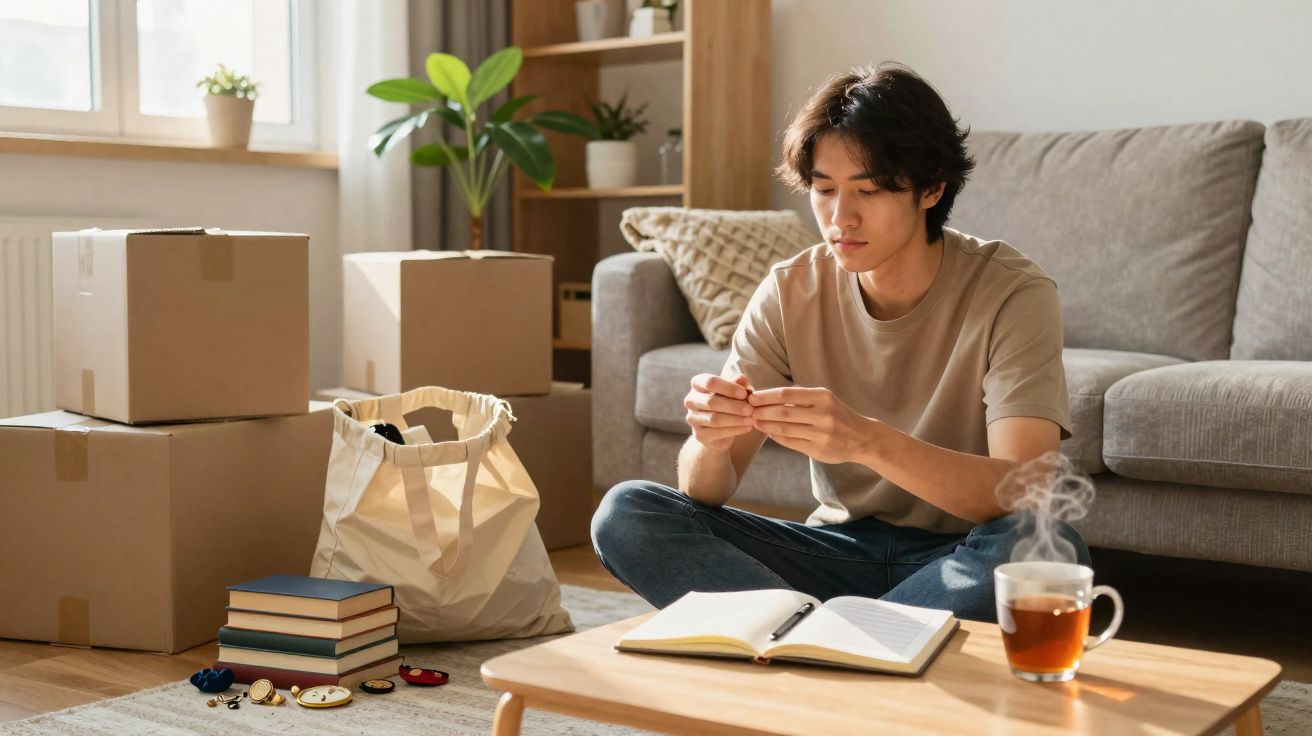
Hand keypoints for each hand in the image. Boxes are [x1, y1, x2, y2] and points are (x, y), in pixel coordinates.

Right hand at [684, 374, 755, 451]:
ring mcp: (693, 419)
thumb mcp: (734, 391)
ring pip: (714, 419)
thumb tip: (742, 379)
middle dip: (734, 406)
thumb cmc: (728, 402)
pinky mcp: (699, 434)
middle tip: (751, 409)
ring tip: (751, 419)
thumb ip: (737, 384)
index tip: (744, 393)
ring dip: (736, 419)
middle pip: (711, 401)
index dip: (728, 387)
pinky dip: (735, 430)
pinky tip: (747, 427)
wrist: (719, 428)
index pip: (710, 382)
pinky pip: (717, 432)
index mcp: (698, 384)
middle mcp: (691, 400)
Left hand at [748, 386, 872, 464]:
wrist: (863, 438)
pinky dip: (777, 437)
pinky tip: (769, 433)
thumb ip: (800, 399)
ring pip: (784, 429)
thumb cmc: (837, 415)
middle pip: (783, 412)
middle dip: (762, 412)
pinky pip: (791, 442)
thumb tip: (766, 398)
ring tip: (755, 422)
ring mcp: (821, 434)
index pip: (787, 394)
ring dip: (765, 426)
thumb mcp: (824, 400)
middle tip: (747, 411)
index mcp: (822, 397)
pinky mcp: (818, 450)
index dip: (766, 396)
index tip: (752, 398)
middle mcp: (823, 414)